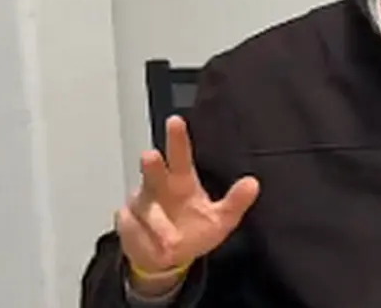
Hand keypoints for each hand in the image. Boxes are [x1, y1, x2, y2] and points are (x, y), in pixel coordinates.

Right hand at [116, 116, 259, 277]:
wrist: (169, 260)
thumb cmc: (194, 231)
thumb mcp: (221, 220)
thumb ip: (235, 202)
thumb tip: (253, 183)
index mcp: (182, 181)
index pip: (180, 155)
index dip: (178, 138)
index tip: (175, 120)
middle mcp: (159, 187)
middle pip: (152, 170)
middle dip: (152, 164)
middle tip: (150, 155)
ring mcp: (141, 204)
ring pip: (145, 206)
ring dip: (157, 223)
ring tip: (172, 240)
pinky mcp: (128, 223)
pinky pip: (135, 228)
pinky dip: (147, 240)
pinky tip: (158, 249)